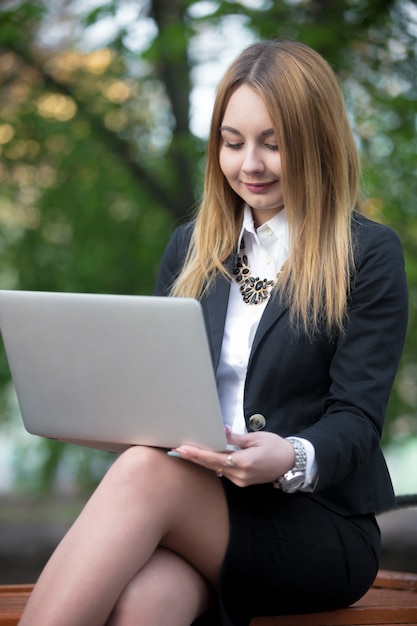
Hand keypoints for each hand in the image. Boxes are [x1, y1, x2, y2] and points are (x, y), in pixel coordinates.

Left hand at [171, 428, 295, 486]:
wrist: (291, 463)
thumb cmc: (276, 447)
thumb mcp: (256, 438)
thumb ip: (236, 438)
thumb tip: (221, 432)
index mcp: (244, 462)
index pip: (214, 458)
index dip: (197, 454)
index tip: (182, 449)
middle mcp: (240, 474)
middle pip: (211, 466)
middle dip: (193, 458)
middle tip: (175, 451)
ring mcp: (240, 480)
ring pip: (217, 469)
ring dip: (202, 461)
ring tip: (186, 452)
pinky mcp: (242, 482)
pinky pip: (224, 472)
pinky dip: (214, 464)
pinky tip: (204, 458)